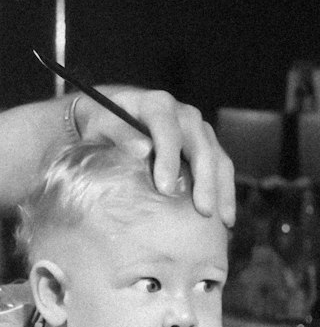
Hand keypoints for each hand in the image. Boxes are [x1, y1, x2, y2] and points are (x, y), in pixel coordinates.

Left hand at [79, 87, 235, 224]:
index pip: (168, 132)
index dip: (169, 160)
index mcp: (158, 105)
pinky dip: (224, 190)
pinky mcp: (204, 143)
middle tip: (202, 211)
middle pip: (201, 147)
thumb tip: (143, 150)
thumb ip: (119, 132)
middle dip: (204, 180)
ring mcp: (197, 128)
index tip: (165, 189)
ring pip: (218, 157)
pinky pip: (221, 165)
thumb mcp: (100, 121)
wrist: (111, 110)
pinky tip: (224, 217)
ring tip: (222, 221)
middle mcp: (184, 114)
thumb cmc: (102, 118)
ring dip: (221, 189)